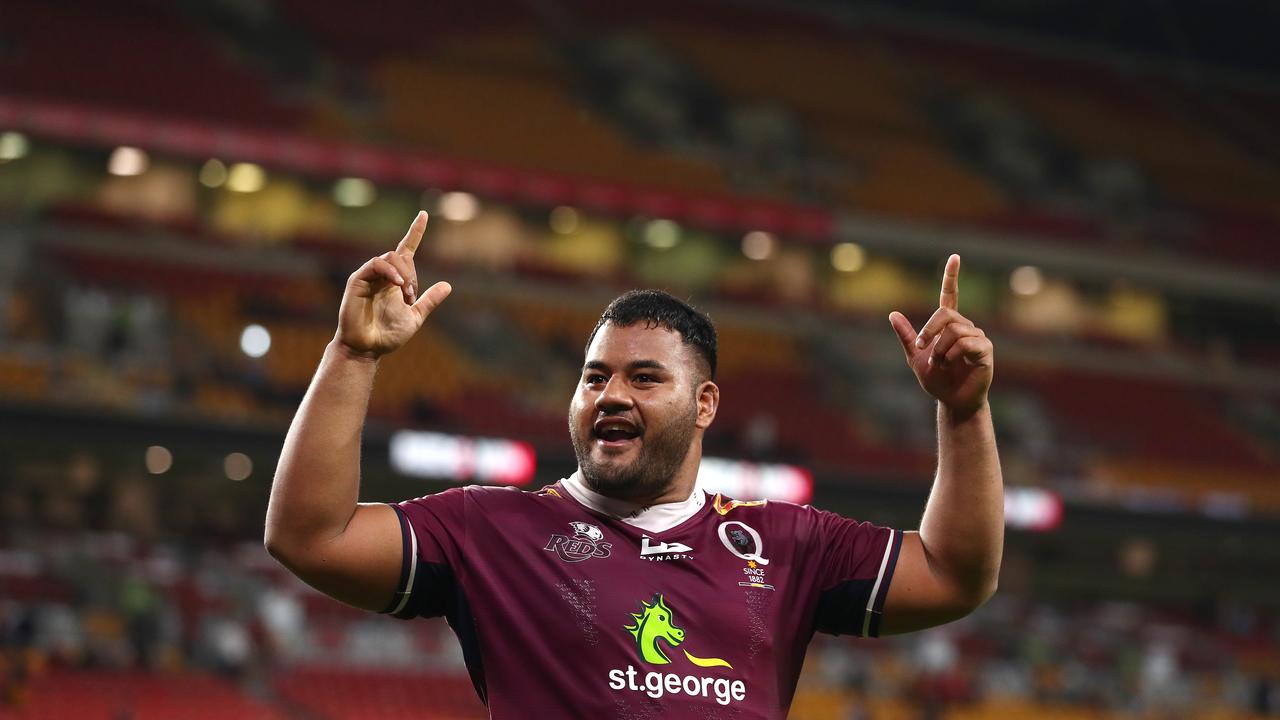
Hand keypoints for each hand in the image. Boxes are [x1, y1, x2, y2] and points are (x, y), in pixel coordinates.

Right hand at [335, 211, 451, 359]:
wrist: (368, 349)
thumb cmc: (388, 335)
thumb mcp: (415, 317)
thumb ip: (429, 301)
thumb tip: (448, 285)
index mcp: (395, 280)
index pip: (406, 249)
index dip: (415, 232)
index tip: (423, 214)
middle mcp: (382, 275)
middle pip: (401, 256)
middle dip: (412, 274)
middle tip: (412, 296)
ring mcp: (369, 276)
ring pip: (389, 257)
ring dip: (404, 274)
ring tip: (406, 294)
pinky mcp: (358, 280)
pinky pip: (375, 264)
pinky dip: (390, 271)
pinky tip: (398, 285)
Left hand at [888, 254, 992, 418]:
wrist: (951, 401)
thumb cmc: (936, 380)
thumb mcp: (915, 357)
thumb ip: (906, 336)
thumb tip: (892, 314)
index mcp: (948, 326)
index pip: (951, 296)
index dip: (951, 277)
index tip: (954, 257)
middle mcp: (965, 327)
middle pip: (945, 314)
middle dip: (928, 330)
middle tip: (921, 348)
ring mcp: (977, 337)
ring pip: (954, 331)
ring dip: (940, 349)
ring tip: (940, 363)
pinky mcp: (985, 350)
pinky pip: (966, 343)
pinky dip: (953, 354)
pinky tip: (951, 364)